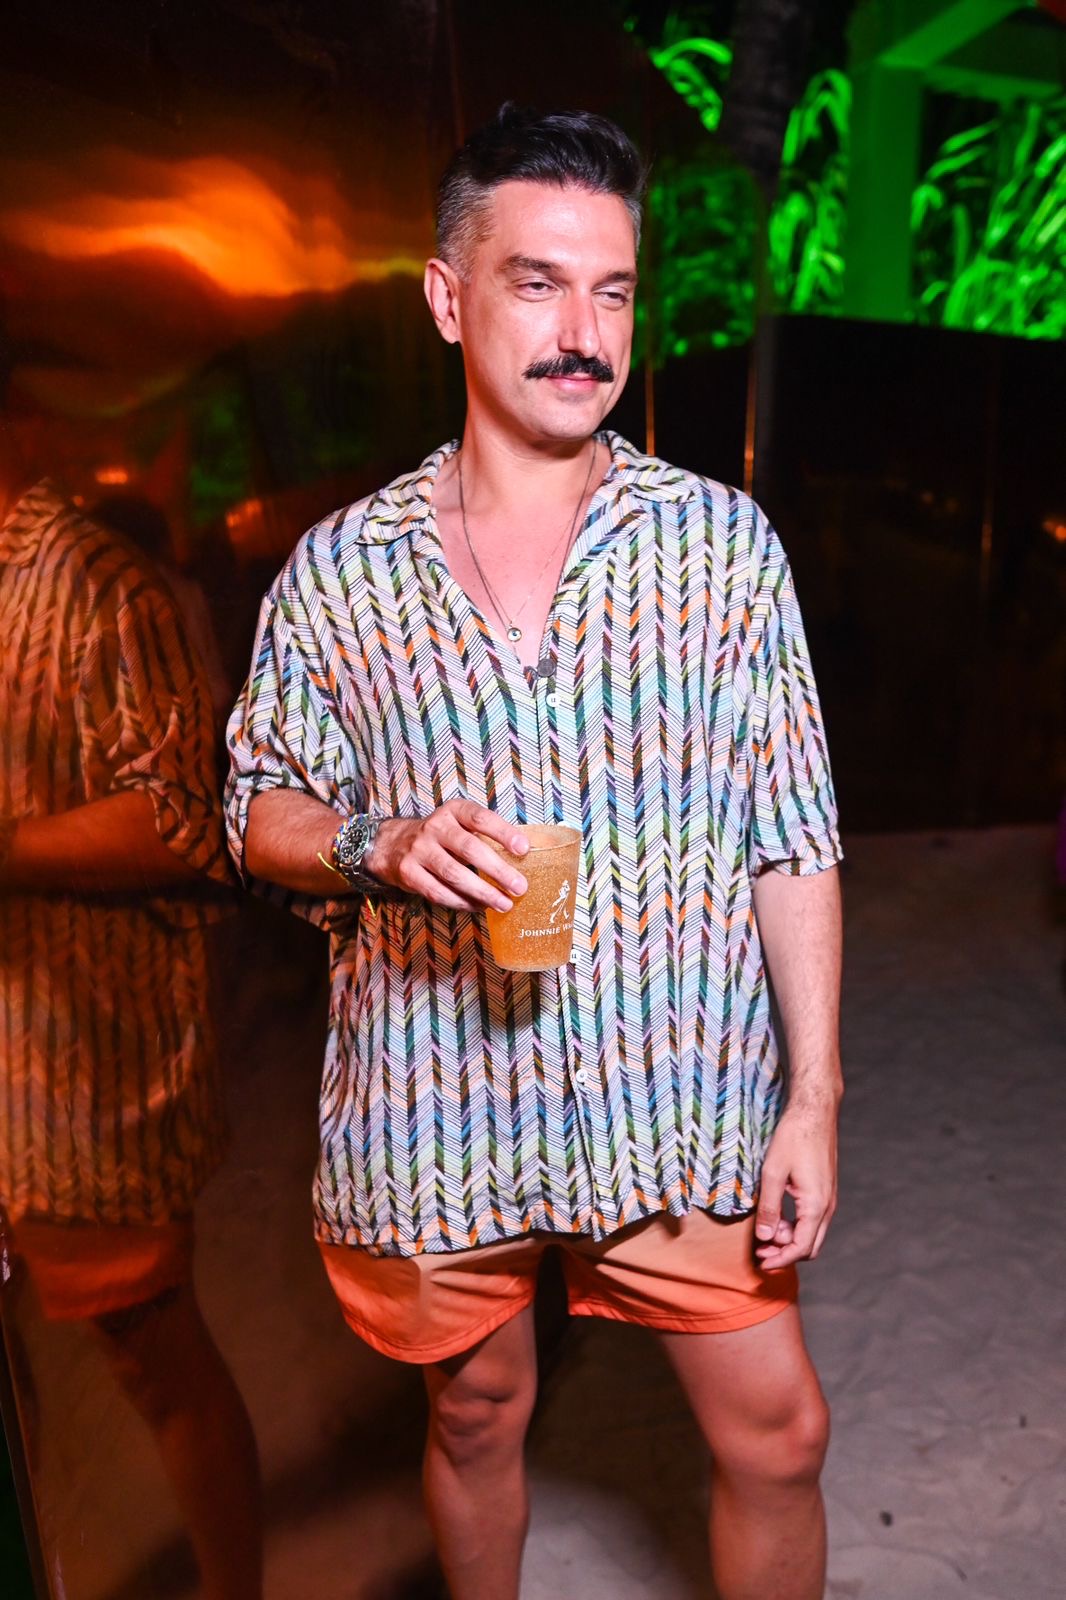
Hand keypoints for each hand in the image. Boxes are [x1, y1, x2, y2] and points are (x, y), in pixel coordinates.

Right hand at [366, 800, 528, 911]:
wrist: (393, 844)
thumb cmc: (440, 837)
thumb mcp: (459, 824)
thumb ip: (484, 836)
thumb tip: (520, 859)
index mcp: (452, 811)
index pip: (480, 818)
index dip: (503, 833)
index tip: (523, 849)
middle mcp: (434, 827)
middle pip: (470, 849)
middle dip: (498, 870)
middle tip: (519, 887)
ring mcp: (419, 850)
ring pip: (454, 874)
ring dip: (483, 892)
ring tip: (504, 903)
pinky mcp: (409, 872)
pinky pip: (439, 892)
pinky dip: (462, 902)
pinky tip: (479, 907)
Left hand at [754, 1100, 837, 1272]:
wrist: (815, 1112)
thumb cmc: (794, 1137)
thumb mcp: (773, 1172)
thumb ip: (770, 1208)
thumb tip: (765, 1238)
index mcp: (816, 1205)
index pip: (801, 1248)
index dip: (781, 1259)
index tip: (762, 1263)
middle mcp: (827, 1206)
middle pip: (810, 1247)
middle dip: (786, 1253)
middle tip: (761, 1250)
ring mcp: (828, 1198)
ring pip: (812, 1233)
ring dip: (790, 1238)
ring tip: (766, 1231)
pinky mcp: (825, 1190)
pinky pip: (813, 1219)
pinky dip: (796, 1225)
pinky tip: (778, 1216)